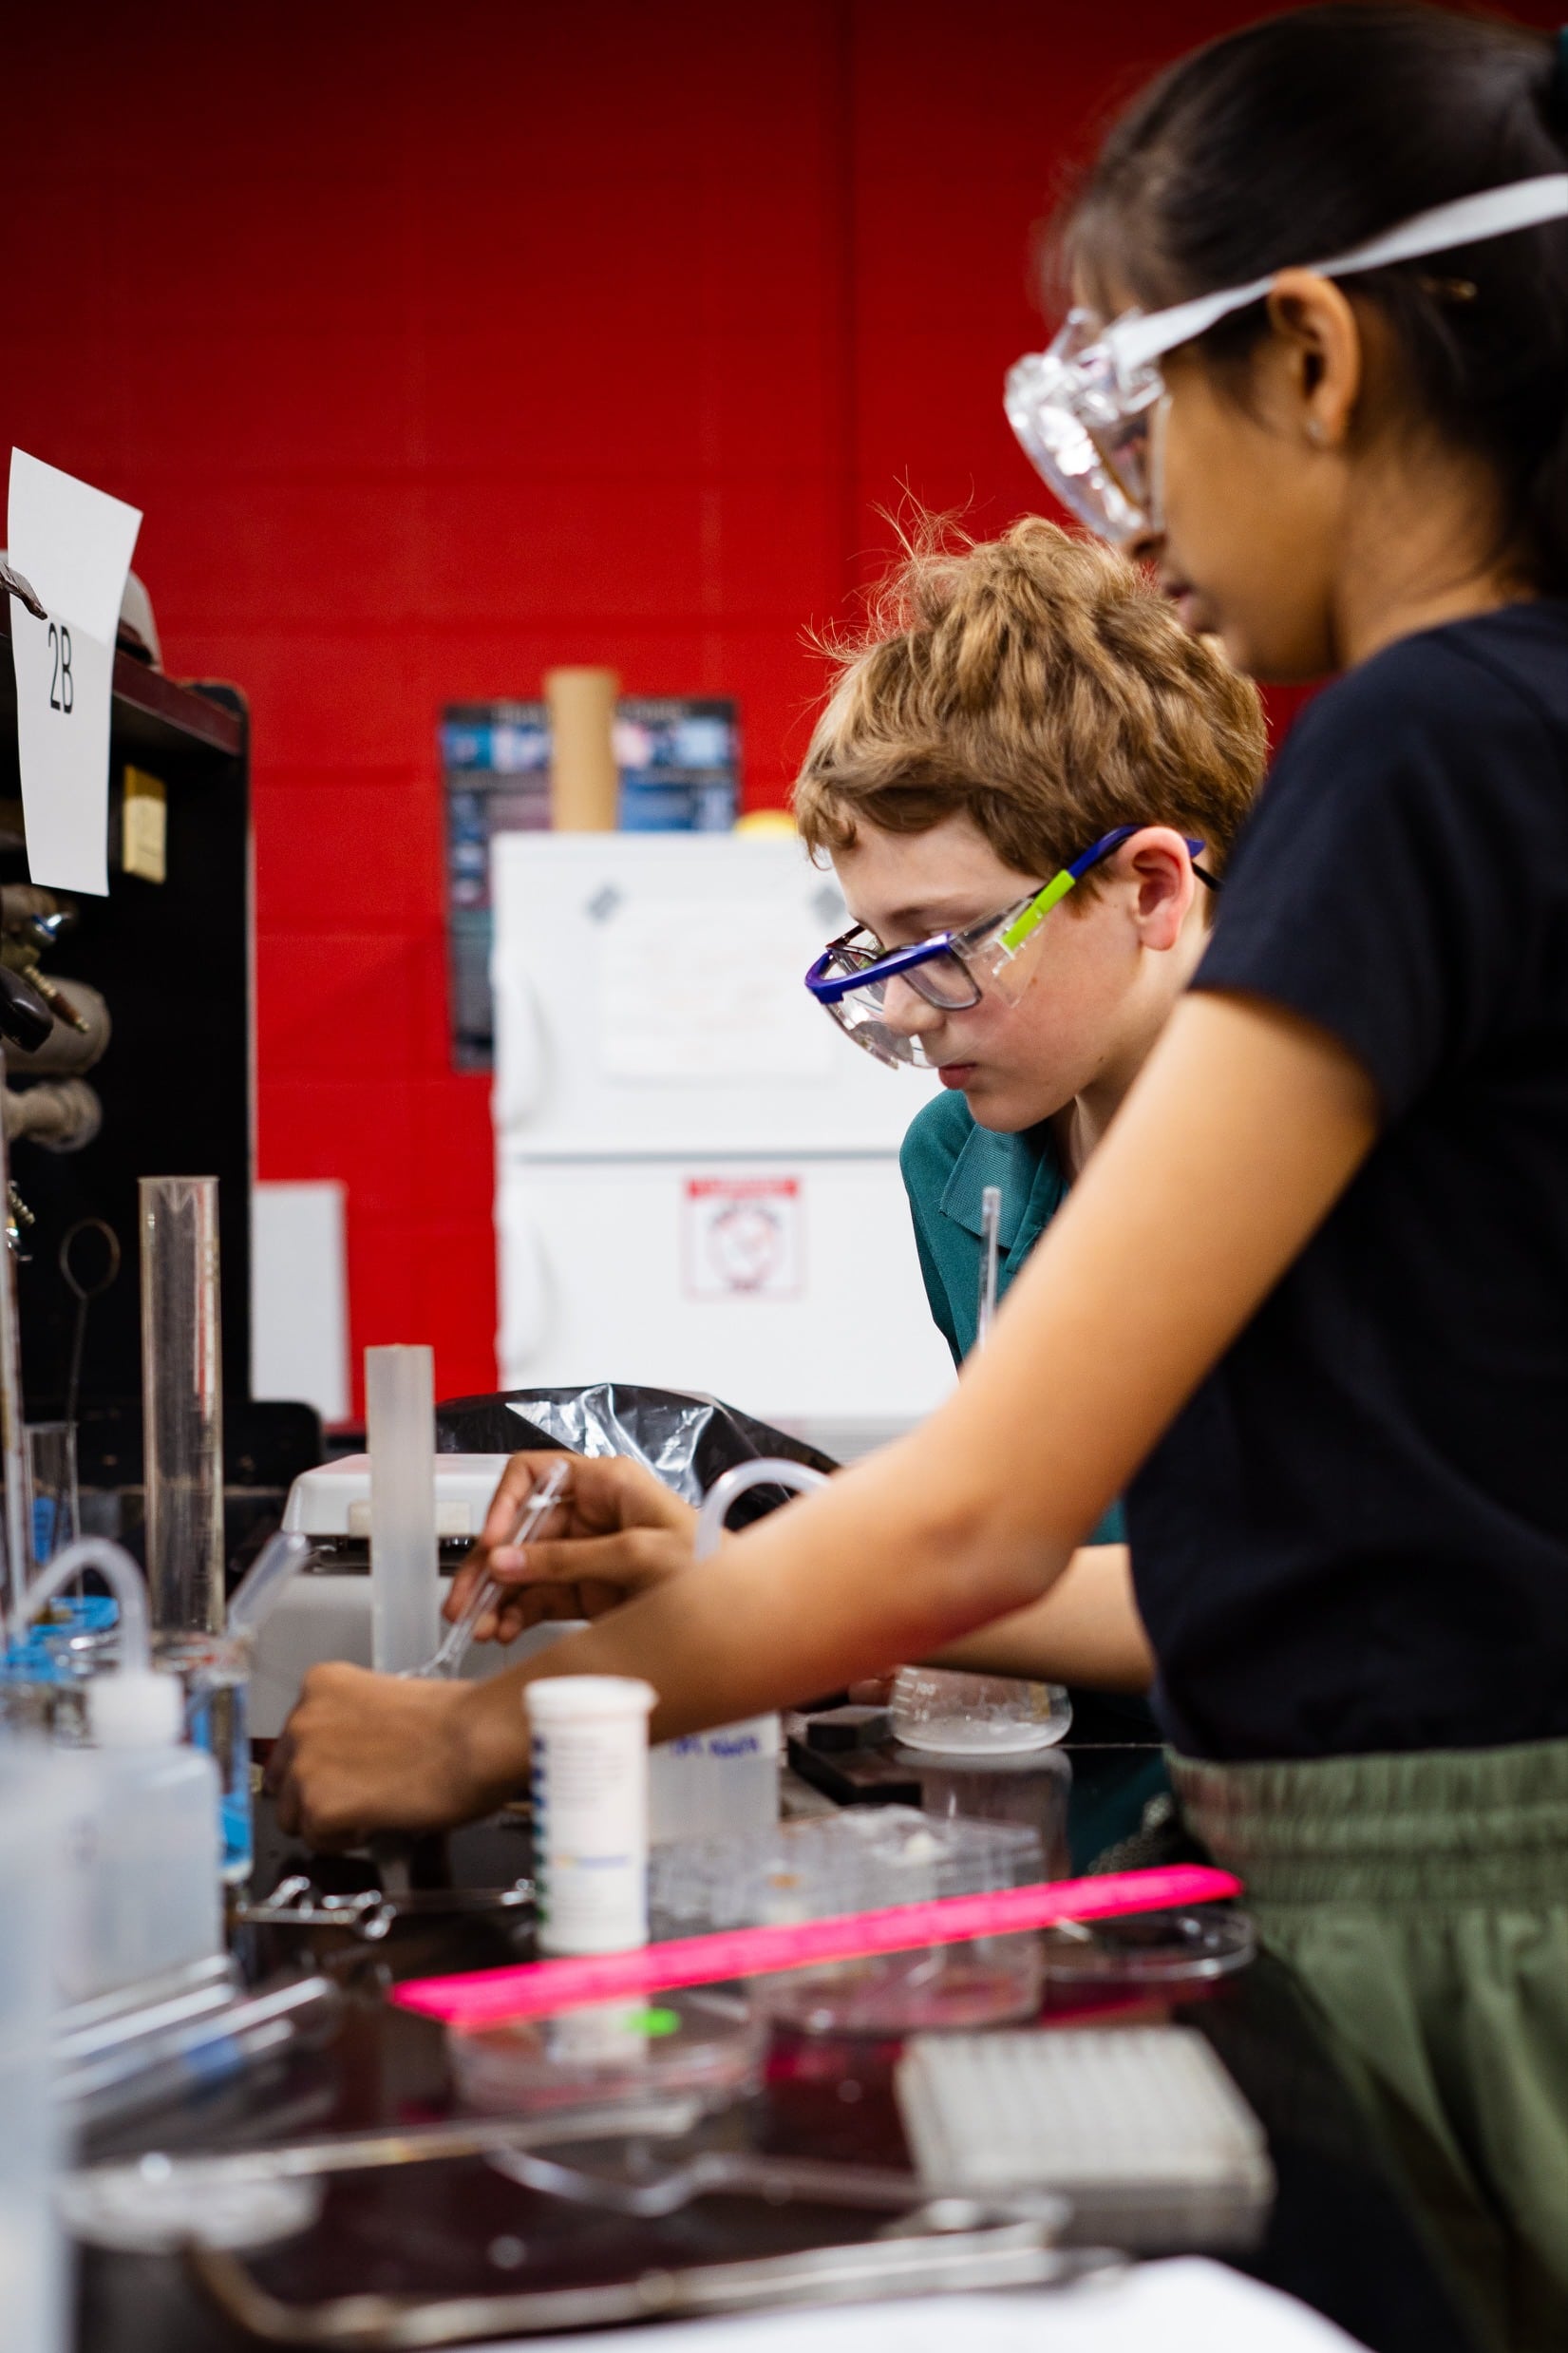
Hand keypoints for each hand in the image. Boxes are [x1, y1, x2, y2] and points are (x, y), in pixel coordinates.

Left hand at [266, 1662, 526, 1845]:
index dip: (323, 1761)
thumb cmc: (456, 1720)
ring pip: (293, 1814)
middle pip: (283, 1777)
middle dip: (314, 1791)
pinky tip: (377, 1822)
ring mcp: (305, 1764)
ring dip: (326, 1820)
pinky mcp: (319, 1806)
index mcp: (321, 1684)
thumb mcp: (392, 1699)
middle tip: (356, 1796)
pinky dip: (344, 1840)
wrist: (478, 1739)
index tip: (345, 1770)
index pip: (295, 1738)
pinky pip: (317, 1839)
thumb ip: (357, 1723)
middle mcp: (302, 1720)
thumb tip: (355, 1754)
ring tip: (371, 1811)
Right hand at [443, 1451, 699, 1643]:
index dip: (505, 1504)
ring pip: (522, 1570)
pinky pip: (538, 1598)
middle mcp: (589, 1514)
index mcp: (604, 1483)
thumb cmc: (706, 1563)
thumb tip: (506, 1563)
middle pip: (519, 1531)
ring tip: (478, 1626)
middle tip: (464, 1602)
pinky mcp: (586, 1591)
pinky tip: (502, 1630)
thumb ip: (568, 1561)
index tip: (491, 1542)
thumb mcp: (637, 1555)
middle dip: (490, 1567)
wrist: (741, 1611)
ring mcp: (585, 1554)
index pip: (535, 1475)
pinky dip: (516, 1614)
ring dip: (497, 1597)